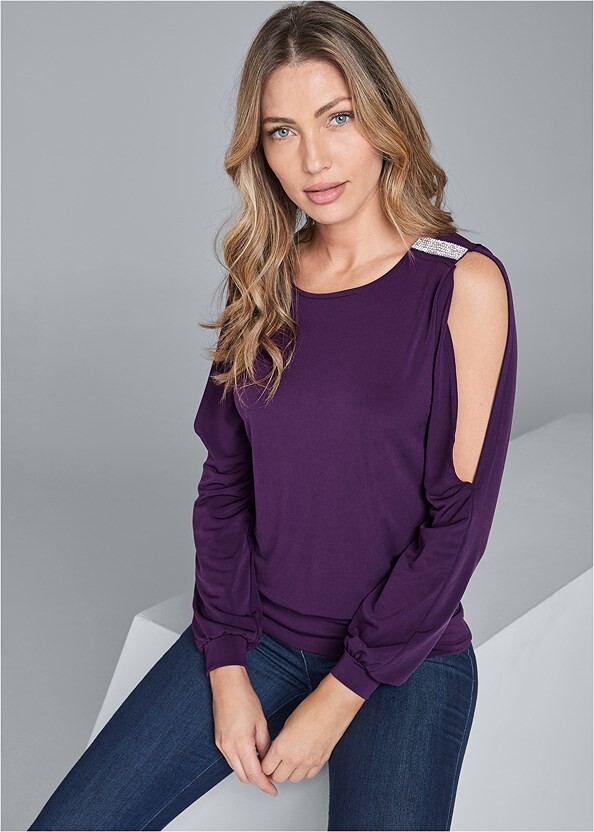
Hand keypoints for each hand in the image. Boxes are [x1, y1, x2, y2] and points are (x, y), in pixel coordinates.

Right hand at [209, 665, 277, 796]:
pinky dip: (241, 763)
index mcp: (241, 743)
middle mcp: (228, 747)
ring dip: (249, 772)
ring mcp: (221, 745)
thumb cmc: (244, 698)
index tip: (273, 789)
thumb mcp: (261, 723)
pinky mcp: (218, 741)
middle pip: (244, 776)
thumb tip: (268, 759)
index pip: (254, 774)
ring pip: (236, 769)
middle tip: (270, 780)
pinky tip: (251, 757)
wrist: (227, 685)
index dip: (265, 785)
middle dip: (257, 781)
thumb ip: (265, 745)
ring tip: (263, 767)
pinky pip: (230, 759)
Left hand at [260, 673, 364, 783]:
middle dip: (274, 771)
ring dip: (289, 772)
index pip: (266, 768)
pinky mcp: (321, 762)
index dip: (264, 765)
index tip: (266, 761)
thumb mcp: (287, 723)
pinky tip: (304, 760)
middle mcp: (294, 758)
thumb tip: (277, 750)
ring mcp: (308, 762)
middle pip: (278, 777)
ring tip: (290, 761)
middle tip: (275, 763)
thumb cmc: (311, 709)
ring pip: (293, 780)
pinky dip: (304, 771)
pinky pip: (308, 775)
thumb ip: (280, 741)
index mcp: (282, 747)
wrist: (333, 707)